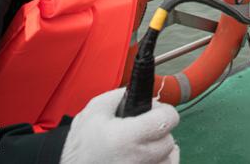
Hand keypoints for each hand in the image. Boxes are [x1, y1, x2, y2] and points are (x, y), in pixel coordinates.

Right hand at [60, 88, 179, 163]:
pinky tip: (146, 156)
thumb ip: (120, 95)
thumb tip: (141, 91)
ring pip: (169, 158)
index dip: (163, 111)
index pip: (167, 120)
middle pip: (169, 139)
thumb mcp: (95, 110)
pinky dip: (160, 162)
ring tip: (143, 144)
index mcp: (126, 137)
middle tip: (145, 128)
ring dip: (161, 149)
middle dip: (160, 130)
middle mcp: (137, 159)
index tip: (155, 111)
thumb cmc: (80, 145)